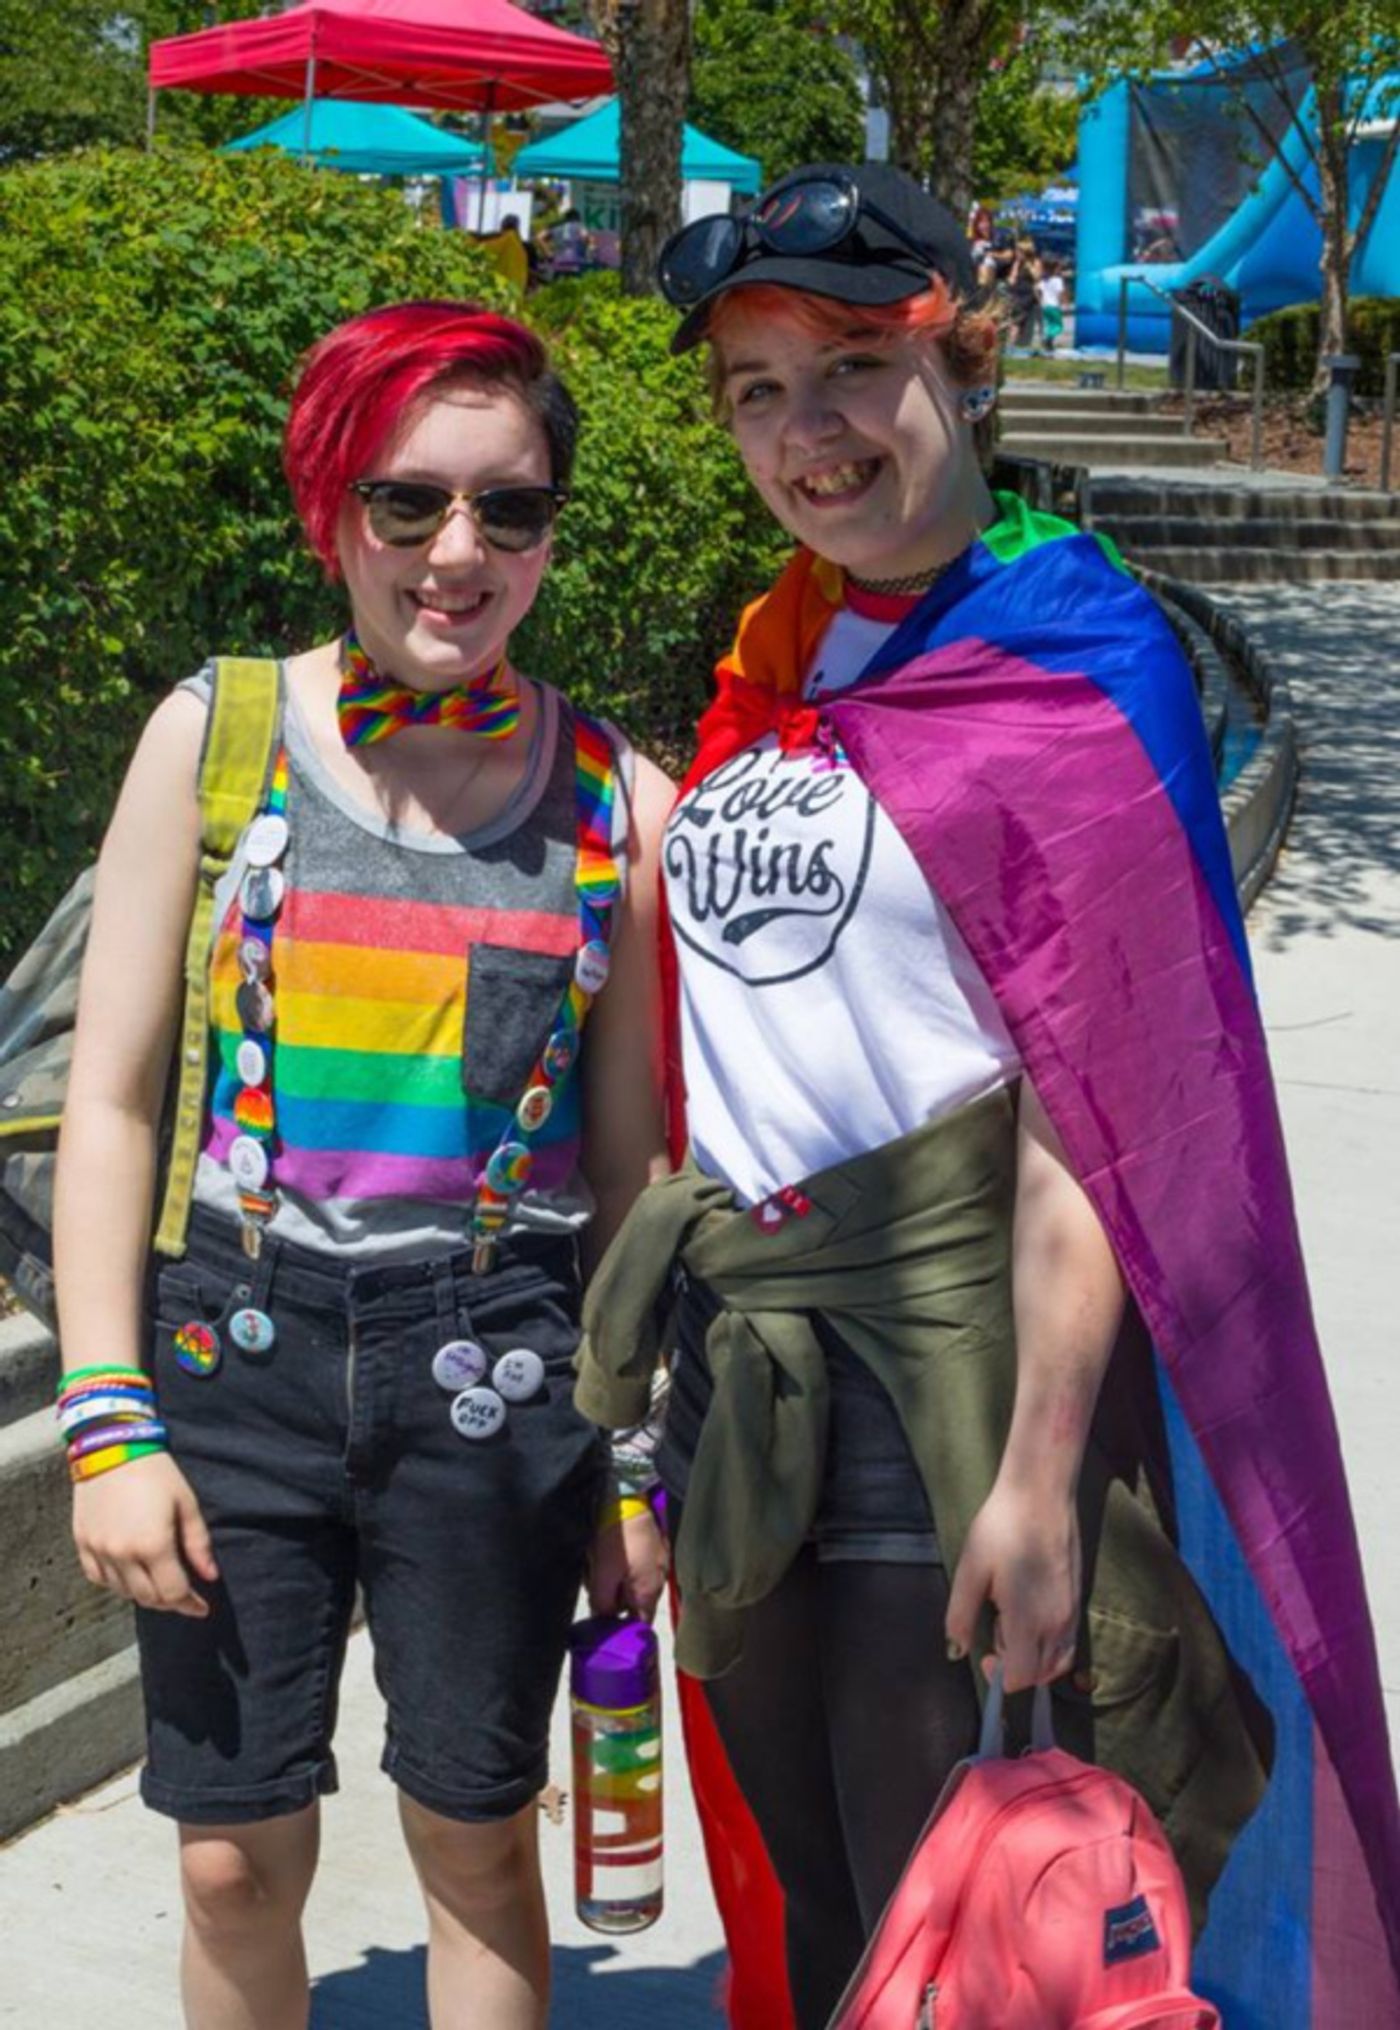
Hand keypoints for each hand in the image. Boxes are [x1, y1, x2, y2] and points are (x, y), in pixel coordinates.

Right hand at [72, 1452, 219, 1618]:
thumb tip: (210, 1577)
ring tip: (160, 1583)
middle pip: (148, 1597)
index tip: (202, 1607)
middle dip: (170, 1601)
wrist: (111, 1447)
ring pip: (123, 1592)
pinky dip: (117, 1583)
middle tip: (184, 1595)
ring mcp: (99, 1551)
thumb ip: (198, 1544)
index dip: (190, 1605)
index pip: (173, 1593)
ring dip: (145, 1593)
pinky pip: (99, 1578)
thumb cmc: (156, 1472)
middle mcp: (122, 1554)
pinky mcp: (82, 1544)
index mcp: (153, 1545)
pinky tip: (131, 1574)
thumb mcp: (186, 1504)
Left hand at [586, 1510, 668, 1622]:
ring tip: (599, 1561)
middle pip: (634, 1603)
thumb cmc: (617, 1537)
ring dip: (616, 1579)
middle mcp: (659, 1579)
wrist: (627, 1499)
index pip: (640, 1625)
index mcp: (648, 1592)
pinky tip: (609, 1550)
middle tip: (595, 1583)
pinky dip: (623, 1563)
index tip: (607, 1630)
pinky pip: (638, 1564)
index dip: (624, 1631)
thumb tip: (602, 1620)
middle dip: (613, 1599)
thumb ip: (602, 1604)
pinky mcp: (655, 1546)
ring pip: (634, 1582)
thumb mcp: (602, 1575)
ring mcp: (659, 1561)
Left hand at [945, 1479, 1079, 1693]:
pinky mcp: (1079, 1600)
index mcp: (1028, 1620)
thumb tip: (956, 1651)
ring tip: (1012, 1624)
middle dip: (1016, 1666)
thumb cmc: (1002, 1527)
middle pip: (1041, 1675)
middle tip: (996, 1629)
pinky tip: (1030, 1615)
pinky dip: (1050, 1646)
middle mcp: (1057, 1624)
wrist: (1041, 1494)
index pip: (1021, 1678)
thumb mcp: (970, 1570)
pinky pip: (1068, 1641)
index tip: (984, 1655)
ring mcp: (1072, 1613)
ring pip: (1059, 1661)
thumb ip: (961, 1616)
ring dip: (1035, 1659)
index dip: (999, 1677)